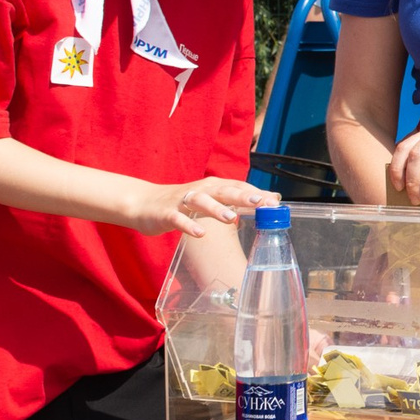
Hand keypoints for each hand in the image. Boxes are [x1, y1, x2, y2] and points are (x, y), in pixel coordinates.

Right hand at [136, 175, 271, 237]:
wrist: (144, 203)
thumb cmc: (183, 202)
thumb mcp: (211, 199)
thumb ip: (236, 200)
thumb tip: (267, 201)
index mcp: (213, 186)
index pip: (238, 186)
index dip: (256, 194)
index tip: (275, 202)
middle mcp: (201, 190)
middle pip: (224, 191)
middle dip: (243, 196)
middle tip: (261, 203)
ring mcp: (183, 201)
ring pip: (202, 202)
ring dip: (217, 209)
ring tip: (232, 218)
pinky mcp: (167, 213)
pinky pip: (179, 219)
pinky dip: (189, 225)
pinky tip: (200, 233)